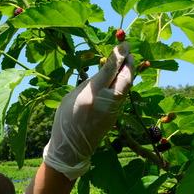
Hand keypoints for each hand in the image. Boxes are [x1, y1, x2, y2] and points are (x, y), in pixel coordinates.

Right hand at [43, 44, 133, 179]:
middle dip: (129, 63)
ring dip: (128, 73)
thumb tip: (103, 72)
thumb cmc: (65, 121)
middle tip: (129, 52)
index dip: (118, 55)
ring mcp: (113, 111)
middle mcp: (106, 102)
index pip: (110, 70)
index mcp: (91, 94)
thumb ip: (88, 84)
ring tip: (127, 62)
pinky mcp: (115, 118)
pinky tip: (120, 80)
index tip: (124, 44)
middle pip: (125, 78)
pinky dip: (123, 85)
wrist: (70, 149)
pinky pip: (122, 97)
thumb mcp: (71, 97)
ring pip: (126, 88)